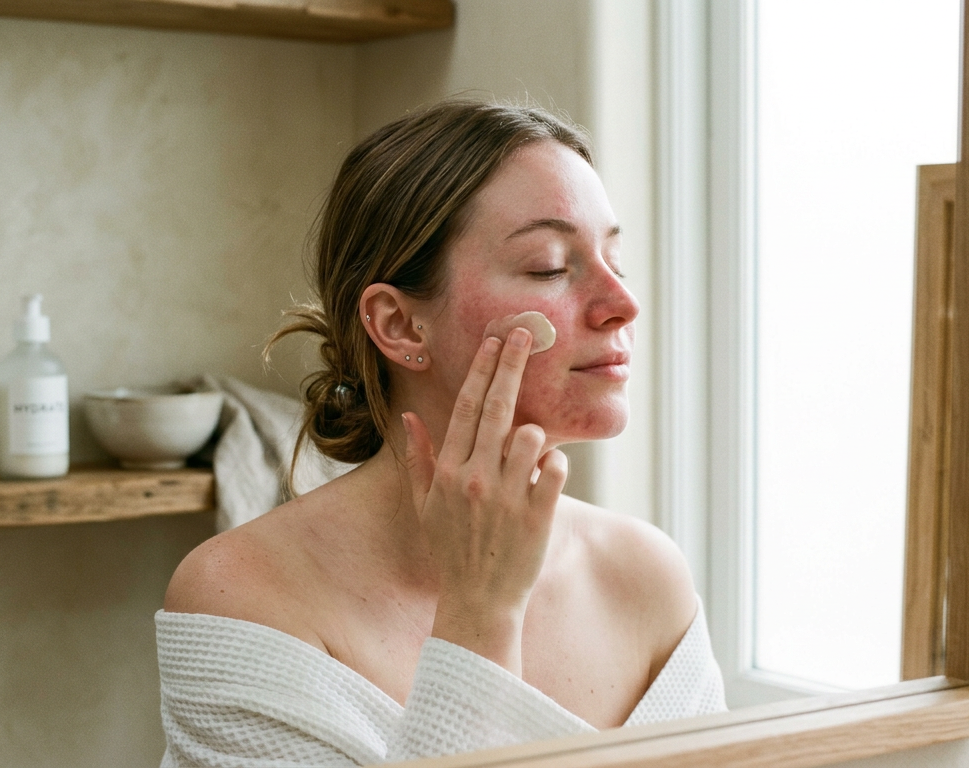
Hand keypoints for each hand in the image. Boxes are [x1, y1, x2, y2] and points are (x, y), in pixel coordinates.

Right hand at [402, 327, 568, 674]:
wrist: (478, 603)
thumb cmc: (451, 553)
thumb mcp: (425, 507)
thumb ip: (419, 460)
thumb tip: (410, 418)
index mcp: (448, 472)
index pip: (466, 408)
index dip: (482, 370)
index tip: (495, 340)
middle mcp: (475, 479)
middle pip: (497, 407)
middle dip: (511, 365)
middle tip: (525, 334)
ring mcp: (508, 496)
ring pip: (531, 435)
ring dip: (535, 435)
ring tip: (529, 455)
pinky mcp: (538, 514)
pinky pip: (557, 468)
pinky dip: (557, 464)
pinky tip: (548, 474)